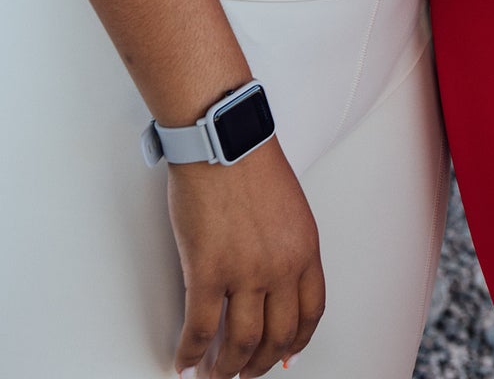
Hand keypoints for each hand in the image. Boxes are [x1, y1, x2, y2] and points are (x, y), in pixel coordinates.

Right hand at [167, 136, 325, 376]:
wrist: (222, 138)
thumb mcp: (289, 206)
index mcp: (305, 248)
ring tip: (213, 375)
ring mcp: (245, 271)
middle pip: (276, 337)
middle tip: (244, 374)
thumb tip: (274, 284)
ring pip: (240, 343)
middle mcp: (281, 266)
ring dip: (225, 368)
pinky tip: (183, 363)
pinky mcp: (207, 270)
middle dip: (259, 364)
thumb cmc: (250, 161)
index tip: (285, 358)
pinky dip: (189, 354)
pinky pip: (200, 329)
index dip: (296, 342)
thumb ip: (287, 245)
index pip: (310, 312)